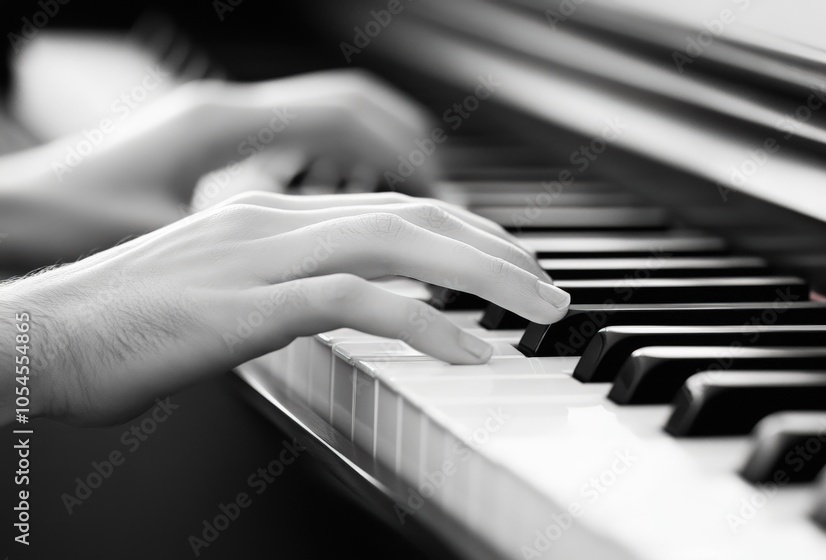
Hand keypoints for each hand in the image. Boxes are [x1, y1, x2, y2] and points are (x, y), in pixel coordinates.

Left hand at [0, 70, 437, 265]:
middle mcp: (226, 110)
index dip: (406, 155)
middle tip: (459, 200)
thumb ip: (244, 244)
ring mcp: (221, 119)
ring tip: (426, 197)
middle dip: (413, 147)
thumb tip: (314, 270)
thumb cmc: (64, 221)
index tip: (449, 197)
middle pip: (350, 105)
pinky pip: (302, 136)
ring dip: (385, 151)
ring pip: (330, 113)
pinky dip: (346, 161)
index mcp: (220, 126)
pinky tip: (359, 197)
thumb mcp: (162, 237)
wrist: (10, 212)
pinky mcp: (215, 140)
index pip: (343, 118)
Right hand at [0, 192, 566, 425]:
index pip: (395, 209)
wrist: (39, 335)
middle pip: (416, 217)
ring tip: (539, 312)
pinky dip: (425, 325)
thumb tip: (351, 308)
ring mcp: (264, 257)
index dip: (466, 231)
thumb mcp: (225, 294)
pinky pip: (358, 305)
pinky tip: (471, 354)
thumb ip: (290, 289)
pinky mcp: (249, 304)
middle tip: (550, 289)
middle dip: (497, 250)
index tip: (510, 262)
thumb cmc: (125, 326)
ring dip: (484, 278)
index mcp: (274, 215)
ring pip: (402, 246)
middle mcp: (278, 220)